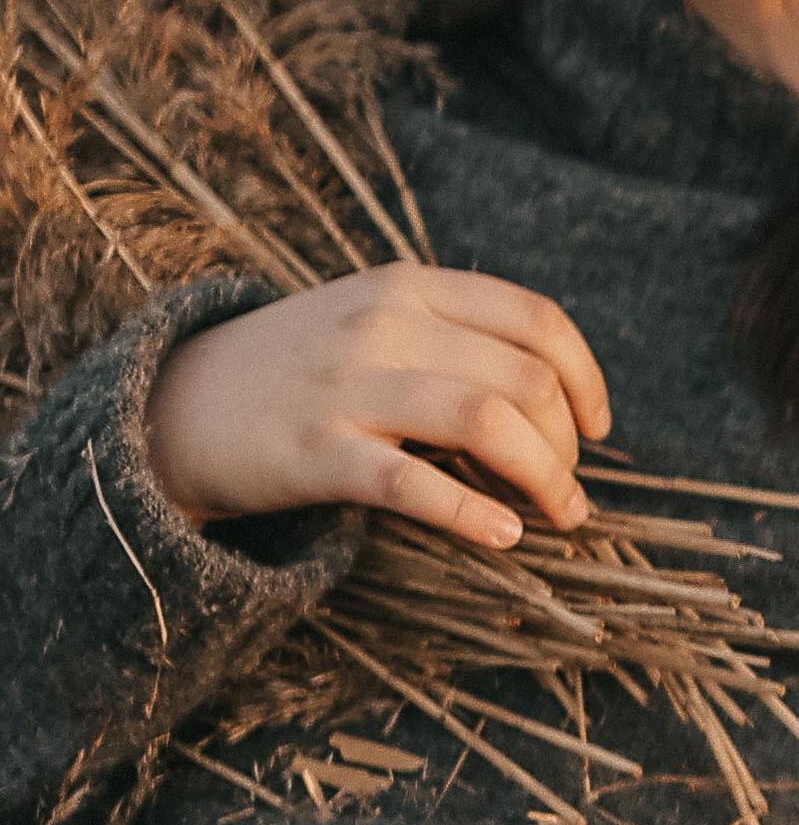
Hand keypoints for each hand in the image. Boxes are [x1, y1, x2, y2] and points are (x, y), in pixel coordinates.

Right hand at [144, 267, 611, 549]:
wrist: (174, 404)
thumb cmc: (298, 370)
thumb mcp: (373, 318)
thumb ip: (454, 335)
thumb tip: (556, 394)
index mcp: (410, 287)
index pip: (537, 320)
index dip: (586, 378)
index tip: (598, 428)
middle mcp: (385, 325)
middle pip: (524, 379)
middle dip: (567, 446)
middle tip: (566, 490)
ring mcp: (348, 386)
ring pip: (486, 422)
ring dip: (543, 478)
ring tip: (557, 516)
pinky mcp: (315, 452)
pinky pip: (413, 483)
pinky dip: (472, 514)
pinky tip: (503, 537)